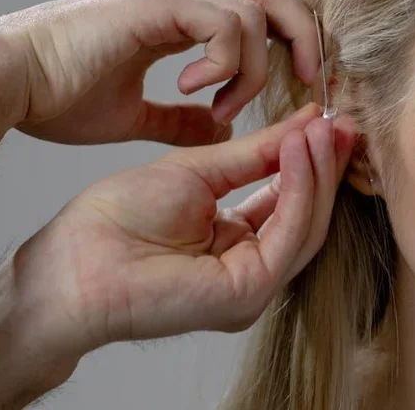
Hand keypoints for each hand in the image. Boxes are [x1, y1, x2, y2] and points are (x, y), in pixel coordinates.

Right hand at [0, 0, 319, 145]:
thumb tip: (217, 128)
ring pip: (254, 5)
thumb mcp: (132, 114)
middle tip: (303, 83)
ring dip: (254, 66)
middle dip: (300, 34)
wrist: (5, 83)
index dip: (290, 40)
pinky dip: (227, 59)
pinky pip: (222, 20)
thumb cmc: (57, 97)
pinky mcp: (152, 3)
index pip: (257, 8)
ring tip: (221, 105)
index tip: (297, 88)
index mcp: (178, 17)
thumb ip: (179, 117)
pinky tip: (196, 89)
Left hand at [11, 103, 353, 355]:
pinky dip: (300, 188)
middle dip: (325, 165)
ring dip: (318, 172)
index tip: (327, 121)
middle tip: (340, 122)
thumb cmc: (119, 219)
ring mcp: (253, 286)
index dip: (311, 160)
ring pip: (308, 225)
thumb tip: (303, 126)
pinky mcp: (248, 293)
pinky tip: (299, 150)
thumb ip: (255, 154)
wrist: (74, 259)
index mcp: (237, 245)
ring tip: (321, 127)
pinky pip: (290, 234)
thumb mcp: (199, 171)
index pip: (290, 201)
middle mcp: (252, 269)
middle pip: (308, 214)